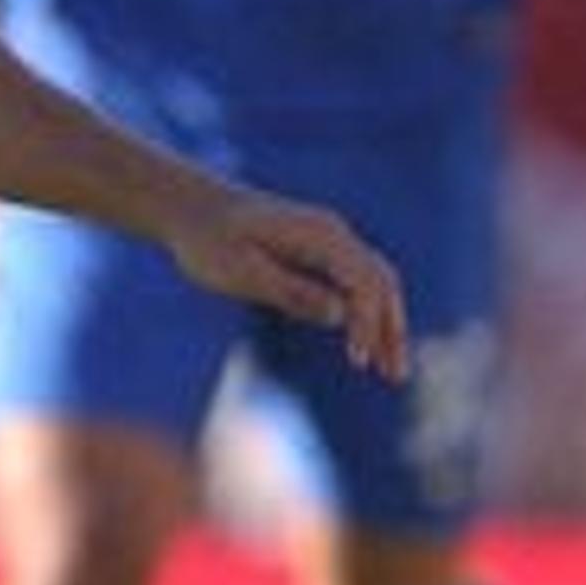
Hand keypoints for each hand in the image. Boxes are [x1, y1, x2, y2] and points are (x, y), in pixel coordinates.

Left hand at [166, 185, 409, 381]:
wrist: (190, 208)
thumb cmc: (208, 240)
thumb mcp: (241, 270)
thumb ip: (291, 291)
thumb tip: (340, 314)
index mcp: (318, 234)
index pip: (362, 281)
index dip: (365, 323)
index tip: (358, 362)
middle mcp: (332, 233)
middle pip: (381, 281)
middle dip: (391, 328)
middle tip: (395, 376)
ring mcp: (329, 241)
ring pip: (374, 283)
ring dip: (386, 325)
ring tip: (390, 371)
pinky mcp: (318, 253)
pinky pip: (356, 284)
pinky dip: (367, 314)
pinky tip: (365, 345)